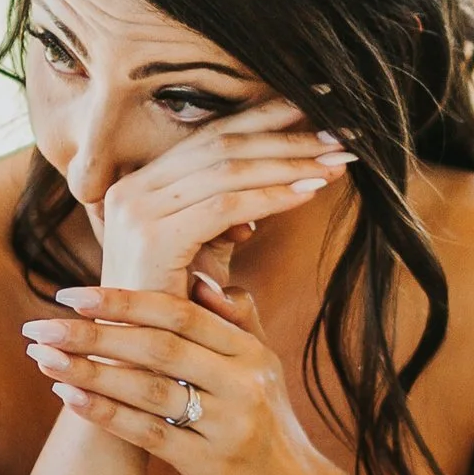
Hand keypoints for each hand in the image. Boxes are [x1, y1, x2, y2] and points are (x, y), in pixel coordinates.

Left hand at [23, 277, 323, 474]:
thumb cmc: (266, 428)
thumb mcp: (264, 370)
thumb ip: (237, 322)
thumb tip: (199, 278)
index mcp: (251, 352)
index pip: (181, 313)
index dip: (124, 301)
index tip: (70, 294)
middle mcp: (244, 382)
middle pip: (159, 347)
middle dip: (92, 334)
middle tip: (38, 328)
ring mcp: (230, 425)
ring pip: (149, 390)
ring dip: (89, 372)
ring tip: (42, 360)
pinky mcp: (212, 465)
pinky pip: (151, 434)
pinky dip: (107, 414)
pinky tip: (69, 399)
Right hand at [93, 103, 356, 295]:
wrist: (135, 363)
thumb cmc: (176, 312)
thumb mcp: (205, 251)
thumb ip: (231, 214)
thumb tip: (276, 192)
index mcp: (141, 183)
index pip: (212, 136)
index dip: (266, 118)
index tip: (318, 111)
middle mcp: (131, 188)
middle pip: (223, 143)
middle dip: (287, 135)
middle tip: (342, 132)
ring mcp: (136, 210)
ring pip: (228, 169)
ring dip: (290, 162)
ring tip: (337, 160)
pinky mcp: (152, 238)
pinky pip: (225, 205)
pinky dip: (272, 196)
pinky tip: (310, 191)